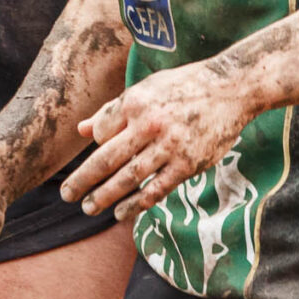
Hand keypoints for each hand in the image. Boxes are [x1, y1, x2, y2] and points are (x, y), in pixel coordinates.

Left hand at [60, 60, 256, 222]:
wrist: (231, 87)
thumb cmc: (183, 86)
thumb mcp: (144, 89)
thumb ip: (112, 111)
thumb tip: (82, 130)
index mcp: (134, 103)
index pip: (101, 133)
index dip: (95, 147)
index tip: (95, 157)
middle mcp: (149, 125)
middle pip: (107, 158)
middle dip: (84, 179)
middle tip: (67, 195)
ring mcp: (170, 146)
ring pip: (130, 177)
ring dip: (106, 196)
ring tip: (88, 208)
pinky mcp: (189, 163)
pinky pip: (158, 188)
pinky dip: (137, 203)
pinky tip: (121, 212)